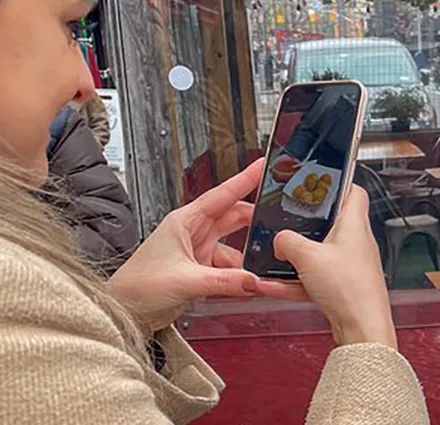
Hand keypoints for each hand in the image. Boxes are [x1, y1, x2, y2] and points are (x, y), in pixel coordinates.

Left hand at [107, 159, 282, 333]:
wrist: (121, 312)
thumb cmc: (137, 287)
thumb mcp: (185, 281)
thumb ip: (224, 282)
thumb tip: (254, 281)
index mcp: (184, 221)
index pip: (221, 195)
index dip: (244, 180)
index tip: (263, 167)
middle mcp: (192, 232)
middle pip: (233, 217)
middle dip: (255, 220)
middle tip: (279, 220)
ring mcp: (198, 251)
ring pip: (234, 245)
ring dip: (248, 256)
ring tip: (264, 264)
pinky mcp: (201, 270)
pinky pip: (229, 267)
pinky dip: (241, 274)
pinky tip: (249, 282)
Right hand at [262, 185, 396, 348]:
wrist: (362, 328)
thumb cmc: (350, 288)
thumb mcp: (308, 257)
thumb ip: (288, 242)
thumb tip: (279, 239)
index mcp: (354, 224)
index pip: (353, 191)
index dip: (336, 183)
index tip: (316, 182)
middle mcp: (355, 242)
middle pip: (330, 223)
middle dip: (305, 224)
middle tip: (285, 222)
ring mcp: (349, 265)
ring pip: (318, 253)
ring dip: (295, 257)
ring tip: (272, 258)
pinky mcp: (342, 286)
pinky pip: (314, 277)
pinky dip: (295, 282)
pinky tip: (272, 286)